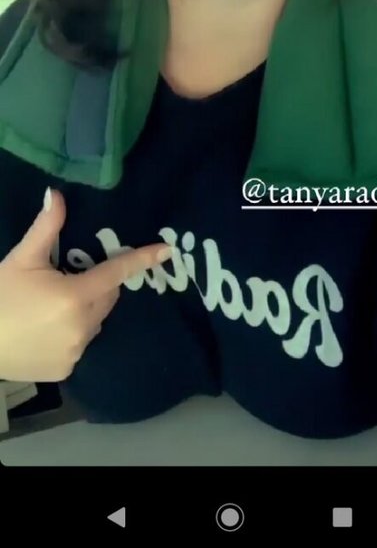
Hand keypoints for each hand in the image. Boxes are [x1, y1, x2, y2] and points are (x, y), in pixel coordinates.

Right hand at [0, 189, 171, 381]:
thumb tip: (57, 194)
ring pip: (95, 321)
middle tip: (67, 279)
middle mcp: (83, 325)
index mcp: (75, 296)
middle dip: (96, 285)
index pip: (117, 272)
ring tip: (49, 306)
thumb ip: (46, 228)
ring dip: (84, 310)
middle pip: (107, 297)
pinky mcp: (66, 369)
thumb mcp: (22, 259)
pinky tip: (45, 329)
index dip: (142, 259)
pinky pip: (81, 343)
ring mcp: (76, 351)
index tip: (166, 250)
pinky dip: (71, 334)